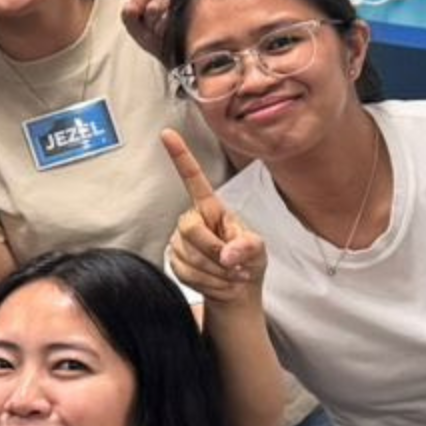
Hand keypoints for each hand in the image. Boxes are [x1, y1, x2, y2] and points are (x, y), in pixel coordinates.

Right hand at [159, 132, 262, 305]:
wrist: (236, 292)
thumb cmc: (248, 263)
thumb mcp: (258, 251)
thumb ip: (247, 247)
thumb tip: (227, 254)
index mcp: (211, 209)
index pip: (193, 179)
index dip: (180, 156)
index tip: (167, 133)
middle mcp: (192, 220)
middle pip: (191, 230)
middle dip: (214, 251)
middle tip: (234, 265)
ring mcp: (180, 242)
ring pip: (190, 256)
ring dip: (216, 272)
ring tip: (230, 275)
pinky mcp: (174, 261)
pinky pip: (186, 272)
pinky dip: (208, 283)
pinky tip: (218, 281)